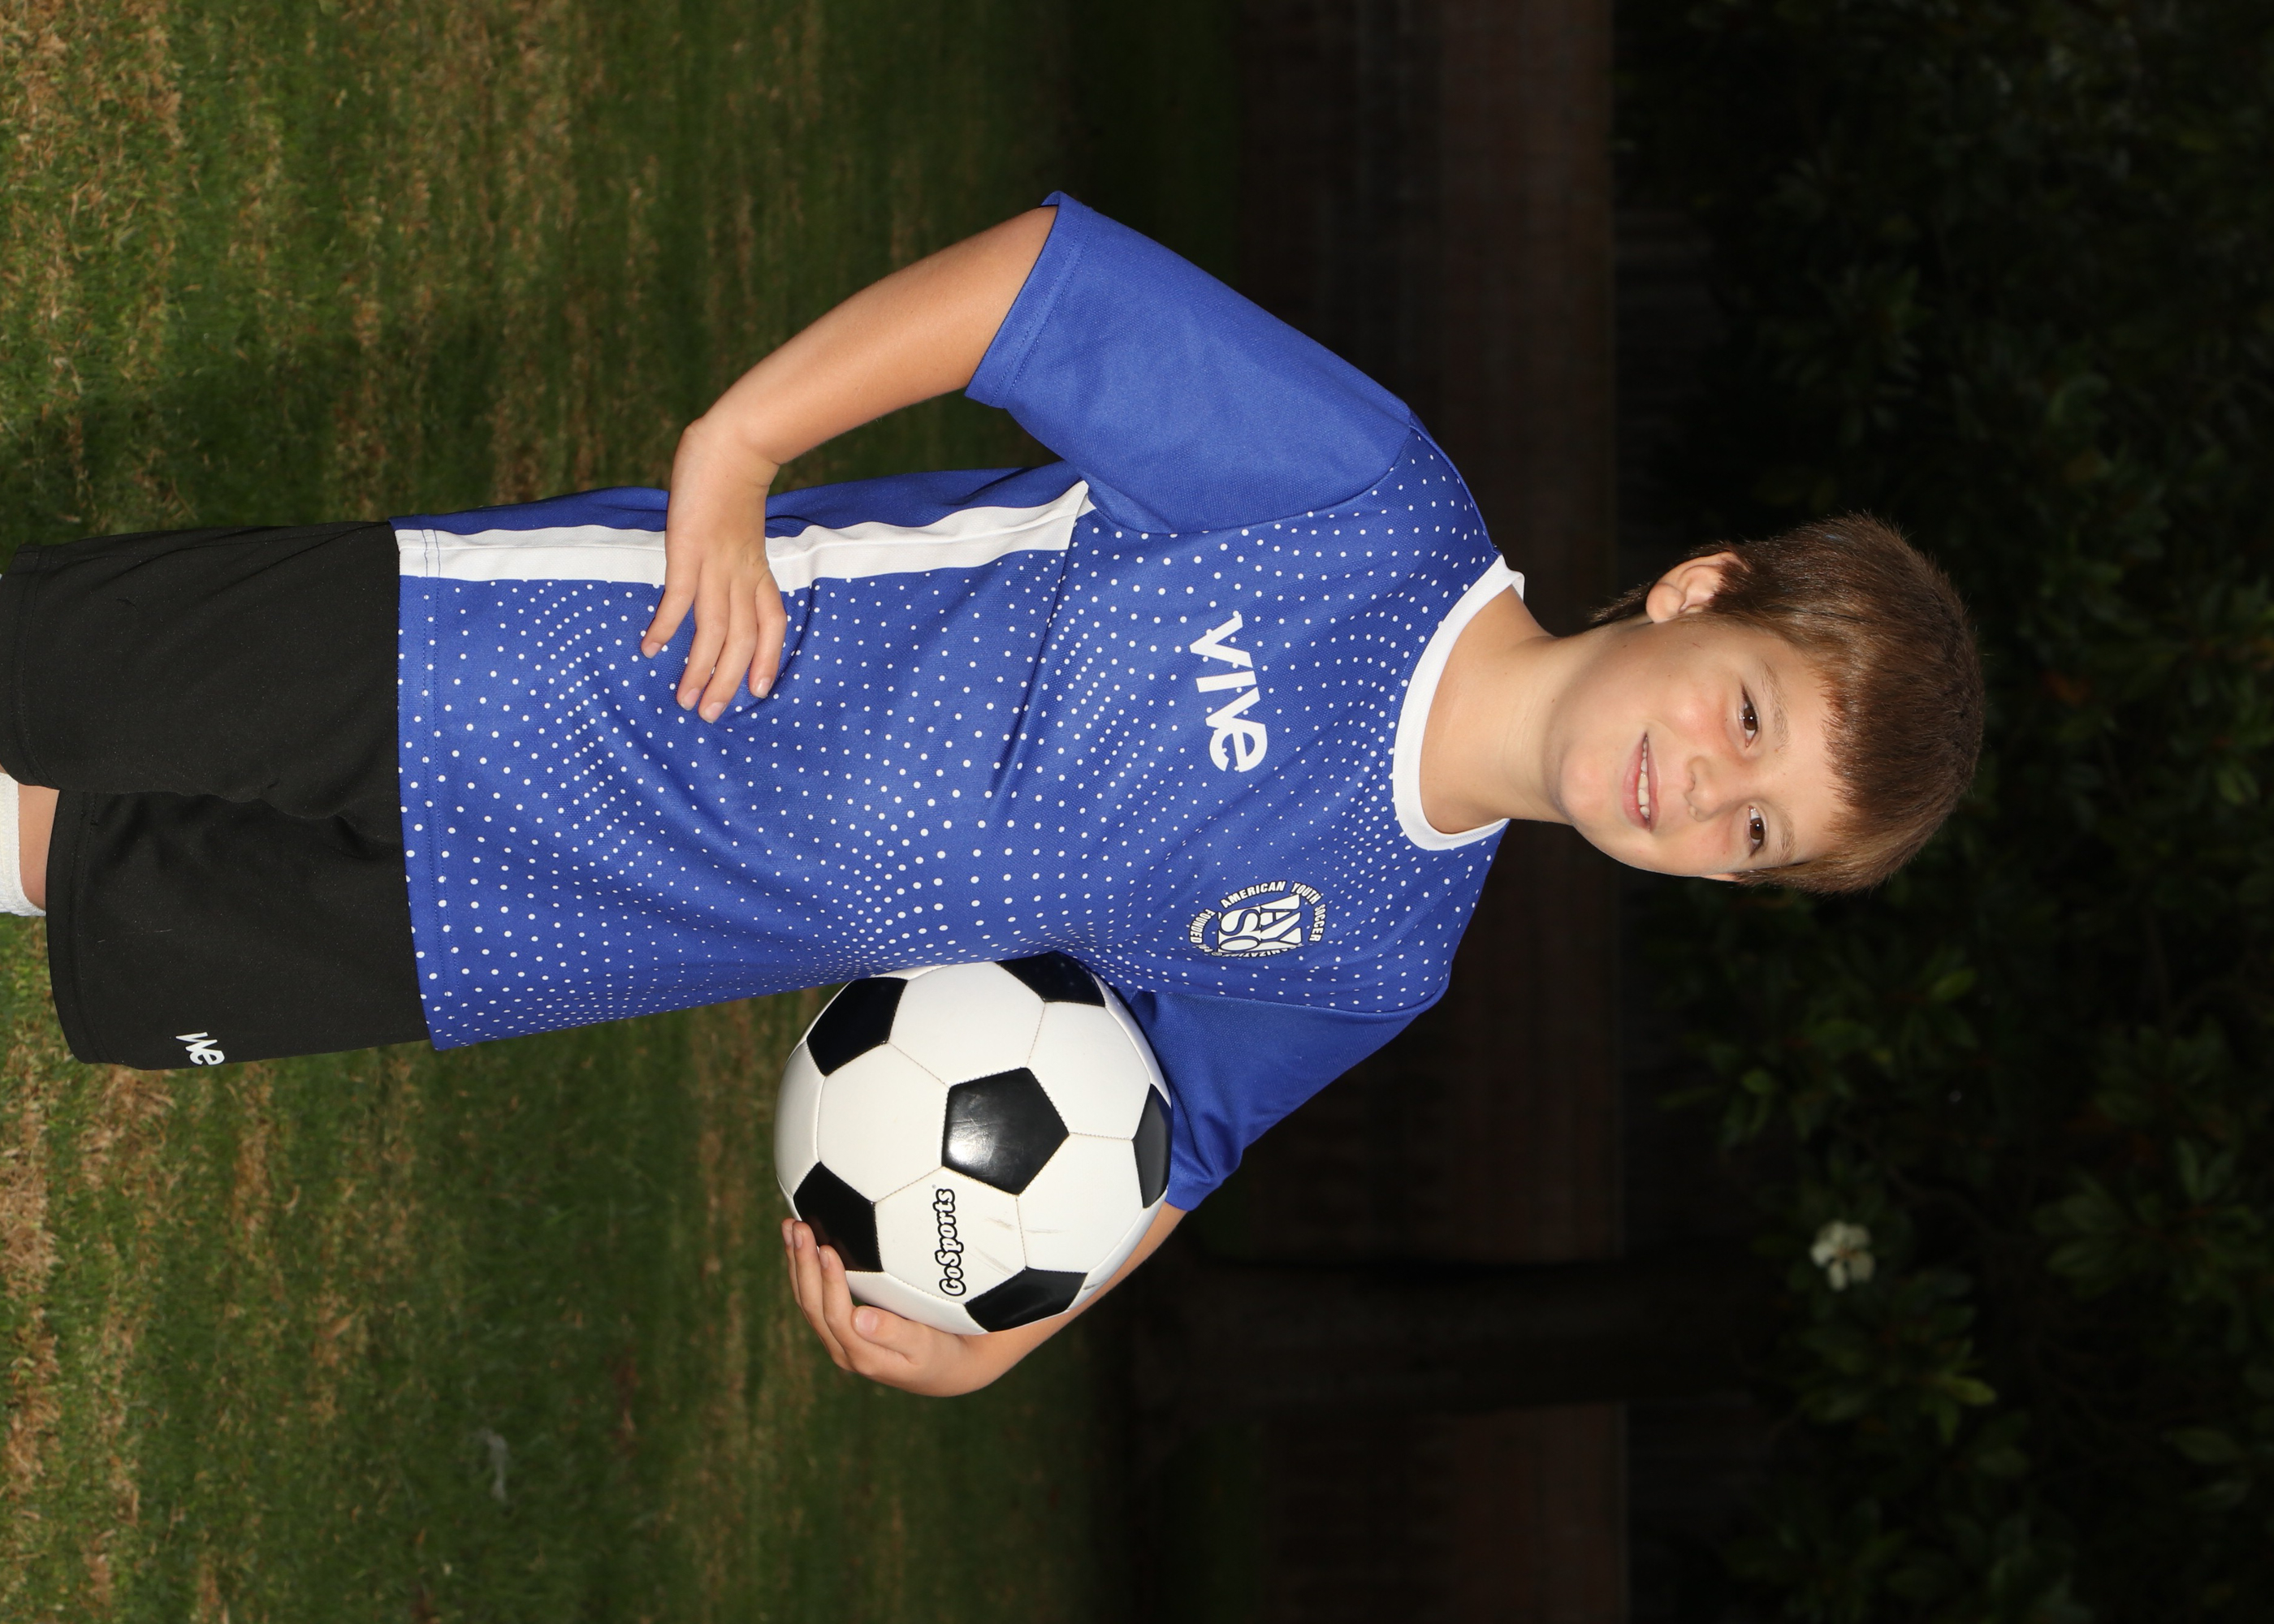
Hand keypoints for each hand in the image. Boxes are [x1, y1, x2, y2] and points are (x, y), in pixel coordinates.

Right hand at [644, 415, 789, 719]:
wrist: (734, 446)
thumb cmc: (734, 485)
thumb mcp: (744, 530)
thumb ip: (737, 556)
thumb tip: (724, 575)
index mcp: (758, 570)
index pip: (772, 623)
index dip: (768, 659)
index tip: (759, 691)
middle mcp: (742, 574)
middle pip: (743, 639)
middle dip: (728, 681)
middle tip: (711, 715)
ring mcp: (716, 564)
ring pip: (715, 629)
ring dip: (700, 668)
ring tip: (685, 700)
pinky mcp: (689, 550)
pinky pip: (680, 597)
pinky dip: (666, 625)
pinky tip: (651, 647)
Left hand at [781, 1219, 1000, 1395]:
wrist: (943, 1371)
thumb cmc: (941, 1353)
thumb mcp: (926, 1346)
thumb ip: (894, 1332)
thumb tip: (860, 1317)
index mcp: (864, 1356)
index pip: (836, 1316)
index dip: (829, 1282)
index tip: (827, 1248)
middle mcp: (843, 1351)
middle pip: (813, 1307)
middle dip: (803, 1264)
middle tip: (798, 1227)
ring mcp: (838, 1341)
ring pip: (808, 1302)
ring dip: (797, 1264)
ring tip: (790, 1228)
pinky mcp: (839, 1330)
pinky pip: (814, 1299)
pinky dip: (804, 1271)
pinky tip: (801, 1247)